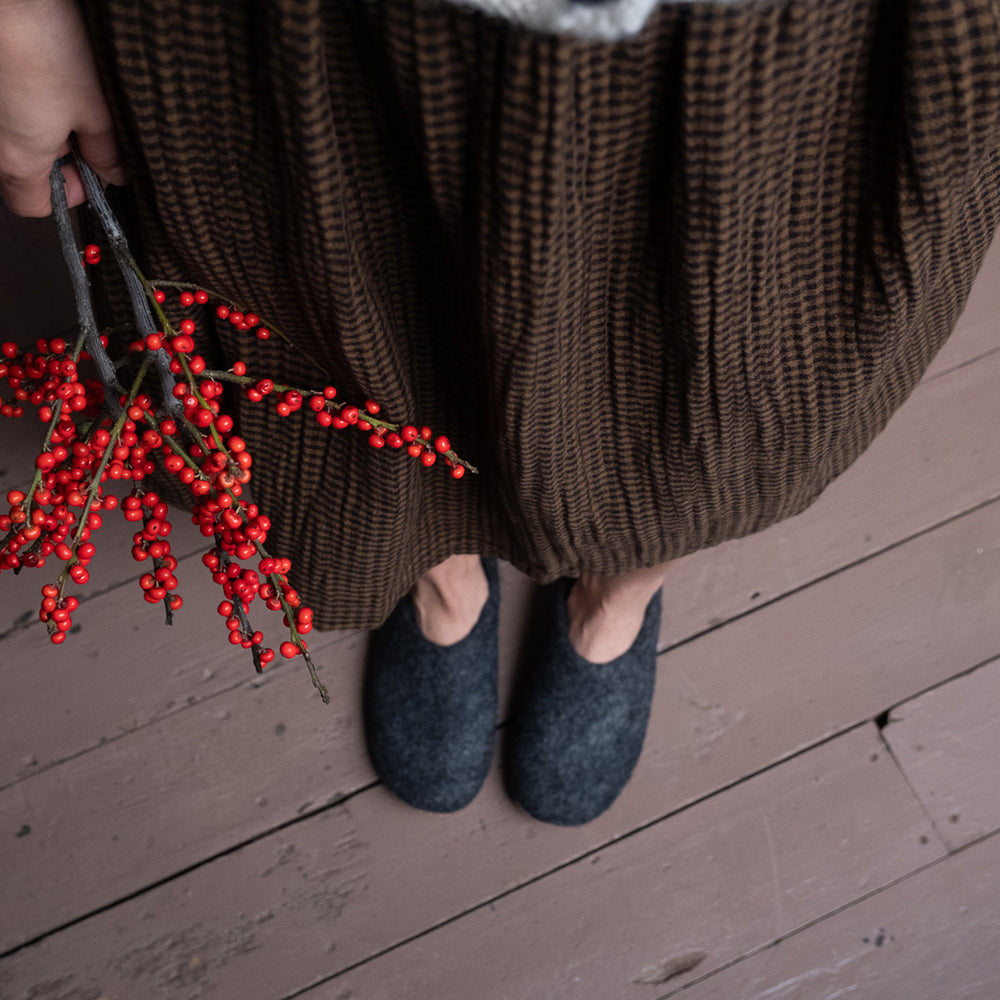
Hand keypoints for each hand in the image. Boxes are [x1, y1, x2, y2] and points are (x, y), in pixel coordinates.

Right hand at [0, 0, 125, 216]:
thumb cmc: (45, 46)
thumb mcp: (96, 111)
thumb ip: (107, 152)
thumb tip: (115, 174)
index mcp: (16, 159)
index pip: (34, 206)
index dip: (68, 194)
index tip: (91, 171)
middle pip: (25, 169)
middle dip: (59, 156)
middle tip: (84, 128)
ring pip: (17, 135)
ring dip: (44, 124)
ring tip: (65, 93)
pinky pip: (9, 110)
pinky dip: (29, 101)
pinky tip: (46, 74)